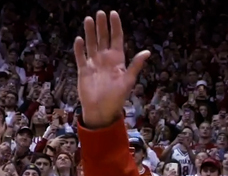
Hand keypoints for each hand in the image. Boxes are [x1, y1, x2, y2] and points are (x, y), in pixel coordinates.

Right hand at [74, 11, 149, 128]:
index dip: (115, 26)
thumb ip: (136, 65)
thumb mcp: (128, 80)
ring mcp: (94, 64)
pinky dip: (79, 48)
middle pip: (103, 38)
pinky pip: (80, 56)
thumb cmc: (117, 97)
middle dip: (102, 26)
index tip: (113, 13)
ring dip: (90, 32)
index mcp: (117, 60)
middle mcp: (105, 59)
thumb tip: (148, 52)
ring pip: (91, 44)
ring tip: (89, 19)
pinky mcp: (84, 70)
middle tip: (100, 13)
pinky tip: (79, 39)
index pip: (117, 39)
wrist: (102, 110)